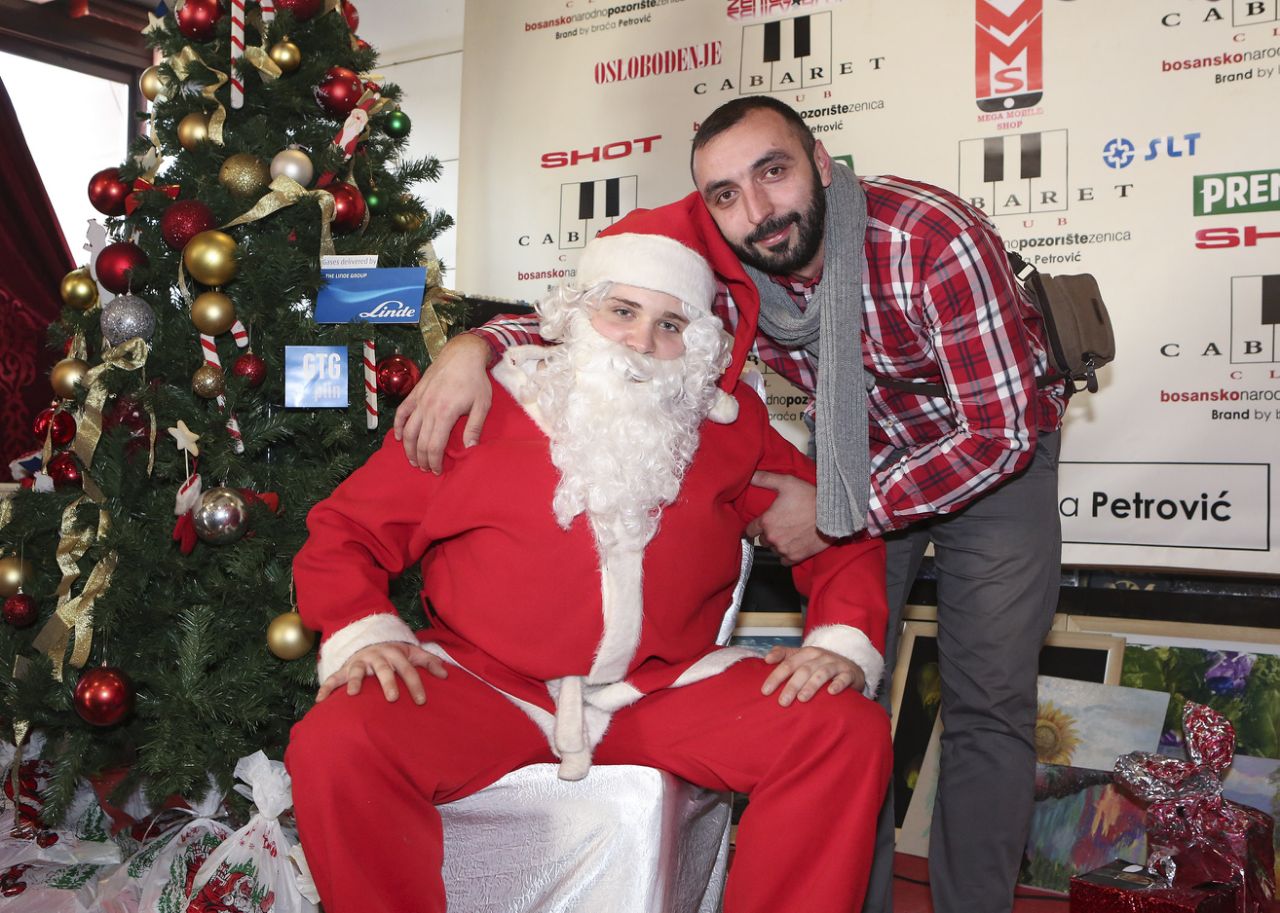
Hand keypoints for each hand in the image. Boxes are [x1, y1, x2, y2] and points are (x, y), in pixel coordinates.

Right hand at [316, 642, 447, 703]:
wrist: (369, 640)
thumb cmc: (394, 652)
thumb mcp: (412, 652)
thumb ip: (429, 661)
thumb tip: (446, 674)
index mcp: (395, 654)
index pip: (407, 669)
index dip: (415, 683)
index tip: (421, 700)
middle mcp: (376, 657)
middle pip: (383, 669)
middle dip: (387, 682)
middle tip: (392, 698)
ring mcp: (359, 662)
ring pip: (356, 670)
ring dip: (355, 681)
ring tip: (354, 694)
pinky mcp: (345, 668)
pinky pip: (333, 678)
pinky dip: (326, 688)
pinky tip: (320, 700)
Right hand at [393, 334, 493, 472]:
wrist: (462, 355)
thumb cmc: (475, 380)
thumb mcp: (482, 405)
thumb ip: (474, 428)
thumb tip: (470, 449)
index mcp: (445, 414)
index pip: (434, 446)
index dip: (434, 462)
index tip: (437, 471)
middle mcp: (428, 409)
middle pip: (419, 442)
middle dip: (422, 459)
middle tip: (426, 469)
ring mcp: (419, 401)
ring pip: (407, 430)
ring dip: (408, 448)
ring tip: (413, 460)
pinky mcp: (415, 394)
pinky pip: (402, 413)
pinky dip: (398, 426)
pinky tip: (399, 437)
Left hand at [745, 471, 829, 564]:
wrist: (832, 515)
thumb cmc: (809, 498)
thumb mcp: (787, 483)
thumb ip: (765, 479)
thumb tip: (750, 476)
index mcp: (766, 522)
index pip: (750, 530)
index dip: (754, 527)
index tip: (759, 525)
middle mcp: (773, 538)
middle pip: (763, 540)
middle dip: (769, 534)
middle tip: (780, 526)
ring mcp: (784, 549)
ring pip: (774, 550)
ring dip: (778, 544)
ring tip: (788, 534)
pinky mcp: (795, 557)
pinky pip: (784, 560)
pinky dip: (787, 554)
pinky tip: (793, 545)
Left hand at [761, 646, 864, 706]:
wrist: (849, 665)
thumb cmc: (820, 663)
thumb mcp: (802, 656)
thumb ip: (783, 655)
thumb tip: (766, 659)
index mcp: (806, 653)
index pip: (788, 664)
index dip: (776, 677)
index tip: (765, 691)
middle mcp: (820, 657)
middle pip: (803, 670)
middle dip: (792, 686)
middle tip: (782, 702)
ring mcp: (835, 664)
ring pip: (822, 673)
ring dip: (812, 685)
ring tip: (802, 698)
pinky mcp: (849, 673)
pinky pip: (843, 678)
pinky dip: (838, 684)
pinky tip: (831, 692)